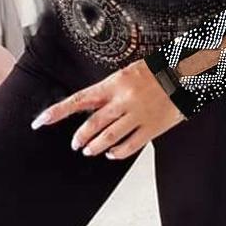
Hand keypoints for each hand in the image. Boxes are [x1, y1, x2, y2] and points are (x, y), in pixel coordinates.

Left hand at [30, 57, 186, 157]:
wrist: (186, 73)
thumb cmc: (155, 71)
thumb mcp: (127, 73)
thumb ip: (108, 90)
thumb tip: (87, 105)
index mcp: (114, 83)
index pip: (78, 100)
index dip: (57, 112)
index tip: (39, 121)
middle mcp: (124, 100)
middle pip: (93, 125)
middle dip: (80, 138)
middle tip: (76, 144)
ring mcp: (138, 115)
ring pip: (109, 138)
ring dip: (95, 147)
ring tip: (89, 151)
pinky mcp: (152, 128)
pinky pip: (129, 146)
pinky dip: (117, 153)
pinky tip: (111, 153)